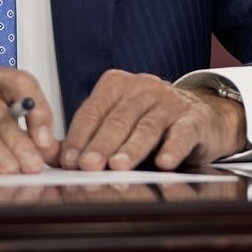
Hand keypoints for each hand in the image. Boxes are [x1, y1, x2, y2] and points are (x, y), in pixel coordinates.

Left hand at [61, 70, 246, 170]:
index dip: (79, 137)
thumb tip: (49, 156)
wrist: (202, 117)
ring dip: (131, 148)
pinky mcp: (195, 118)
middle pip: (118, 119)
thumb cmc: (151, 123)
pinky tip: (164, 162)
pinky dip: (173, 148)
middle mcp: (144, 87)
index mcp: (118, 85)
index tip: (68, 160)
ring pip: (147, 127)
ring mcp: (170, 102)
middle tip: (87, 166)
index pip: (92, 110)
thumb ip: (84, 139)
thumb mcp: (116, 126)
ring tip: (118, 166)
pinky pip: (182, 133)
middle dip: (100, 144)